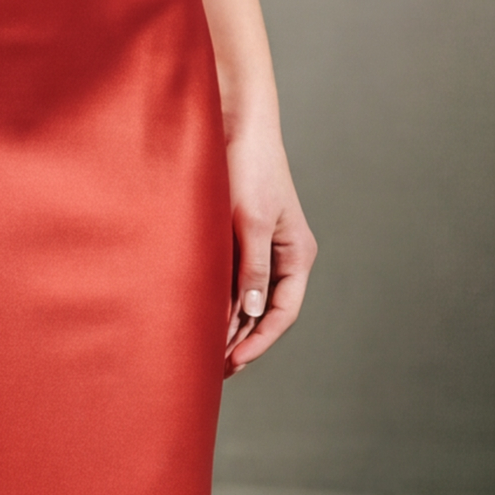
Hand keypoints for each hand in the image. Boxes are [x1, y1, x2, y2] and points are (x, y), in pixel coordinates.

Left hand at [223, 116, 314, 371]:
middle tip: (212, 370)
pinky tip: (198, 315)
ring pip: (247, 298)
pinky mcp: (239, 239)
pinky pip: (231, 280)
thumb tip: (252, 314)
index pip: (283, 313)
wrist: (234, 124)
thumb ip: (252, 269)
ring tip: (202, 350)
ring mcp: (261, 248)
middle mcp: (282, 256)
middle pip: (266, 312)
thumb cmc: (249, 167)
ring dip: (229, 324)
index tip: (232, 362)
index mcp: (296, 255)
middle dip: (242, 341)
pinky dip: (217, 300)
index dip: (259, 342)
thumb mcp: (252, 221)